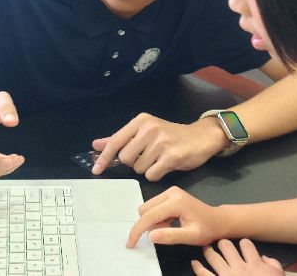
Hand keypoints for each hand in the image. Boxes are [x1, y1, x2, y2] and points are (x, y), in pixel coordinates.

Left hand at [91, 113, 226, 180]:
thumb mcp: (145, 131)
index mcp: (141, 121)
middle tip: (147, 156)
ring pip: (138, 168)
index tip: (96, 170)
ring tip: (159, 159)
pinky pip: (152, 175)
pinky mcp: (171, 157)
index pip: (115, 141)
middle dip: (133, 162)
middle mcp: (149, 129)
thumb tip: (96, 144)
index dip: (104, 157)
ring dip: (146, 169)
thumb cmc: (171, 135)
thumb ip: (121, 138)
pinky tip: (165, 165)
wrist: (201, 137)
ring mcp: (161, 142)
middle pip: (125, 158)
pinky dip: (156, 175)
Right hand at [127, 186, 223, 247]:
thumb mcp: (191, 237)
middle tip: (164, 234)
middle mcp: (170, 192)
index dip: (138, 230)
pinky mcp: (170, 193)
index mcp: (175, 202)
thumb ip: (171, 236)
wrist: (217, 220)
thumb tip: (150, 236)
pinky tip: (170, 223)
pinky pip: (154, 206)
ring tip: (170, 228)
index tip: (130, 243)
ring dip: (153, 222)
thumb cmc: (206, 229)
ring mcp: (170, 191)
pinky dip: (157, 218)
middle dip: (148, 225)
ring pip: (148, 208)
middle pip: (145, 209)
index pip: (149, 215)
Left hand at [192, 239, 283, 275]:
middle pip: (226, 246)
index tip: (241, 247)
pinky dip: (198, 267)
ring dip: (208, 251)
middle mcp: (240, 267)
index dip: (243, 244)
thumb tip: (264, 257)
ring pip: (213, 256)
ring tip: (206, 249)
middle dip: (223, 244)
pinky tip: (194, 263)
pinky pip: (204, 274)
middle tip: (221, 246)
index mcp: (255, 265)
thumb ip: (273, 264)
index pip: (246, 244)